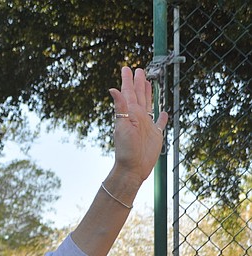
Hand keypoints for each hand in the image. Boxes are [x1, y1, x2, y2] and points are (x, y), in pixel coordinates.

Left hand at [109, 66, 168, 184]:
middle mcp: (138, 117)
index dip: (128, 80)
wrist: (133, 168)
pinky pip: (160, 122)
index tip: (127, 68)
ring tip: (148, 82)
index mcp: (130, 113)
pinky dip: (162, 116)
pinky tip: (163, 111)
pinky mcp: (155, 135)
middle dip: (138, 82)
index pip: (128, 92)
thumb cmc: (126, 149)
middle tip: (138, 69)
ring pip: (149, 104)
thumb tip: (113, 89)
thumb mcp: (122, 126)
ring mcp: (147, 125)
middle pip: (139, 95)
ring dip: (148, 93)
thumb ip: (120, 107)